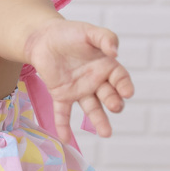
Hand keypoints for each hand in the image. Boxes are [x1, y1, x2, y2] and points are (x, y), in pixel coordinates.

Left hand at [23, 19, 133, 143]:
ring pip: (91, 108)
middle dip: (113, 102)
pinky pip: (63, 112)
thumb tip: (115, 52)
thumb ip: (105, 38)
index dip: (124, 85)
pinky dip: (63, 125)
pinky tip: (65, 138)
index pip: (120, 78)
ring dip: (98, 120)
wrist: (42, 37)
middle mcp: (95, 81)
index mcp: (106, 66)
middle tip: (114, 106)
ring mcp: (79, 90)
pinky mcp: (61, 95)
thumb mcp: (89, 31)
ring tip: (106, 134)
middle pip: (108, 95)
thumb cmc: (69, 33)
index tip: (127, 92)